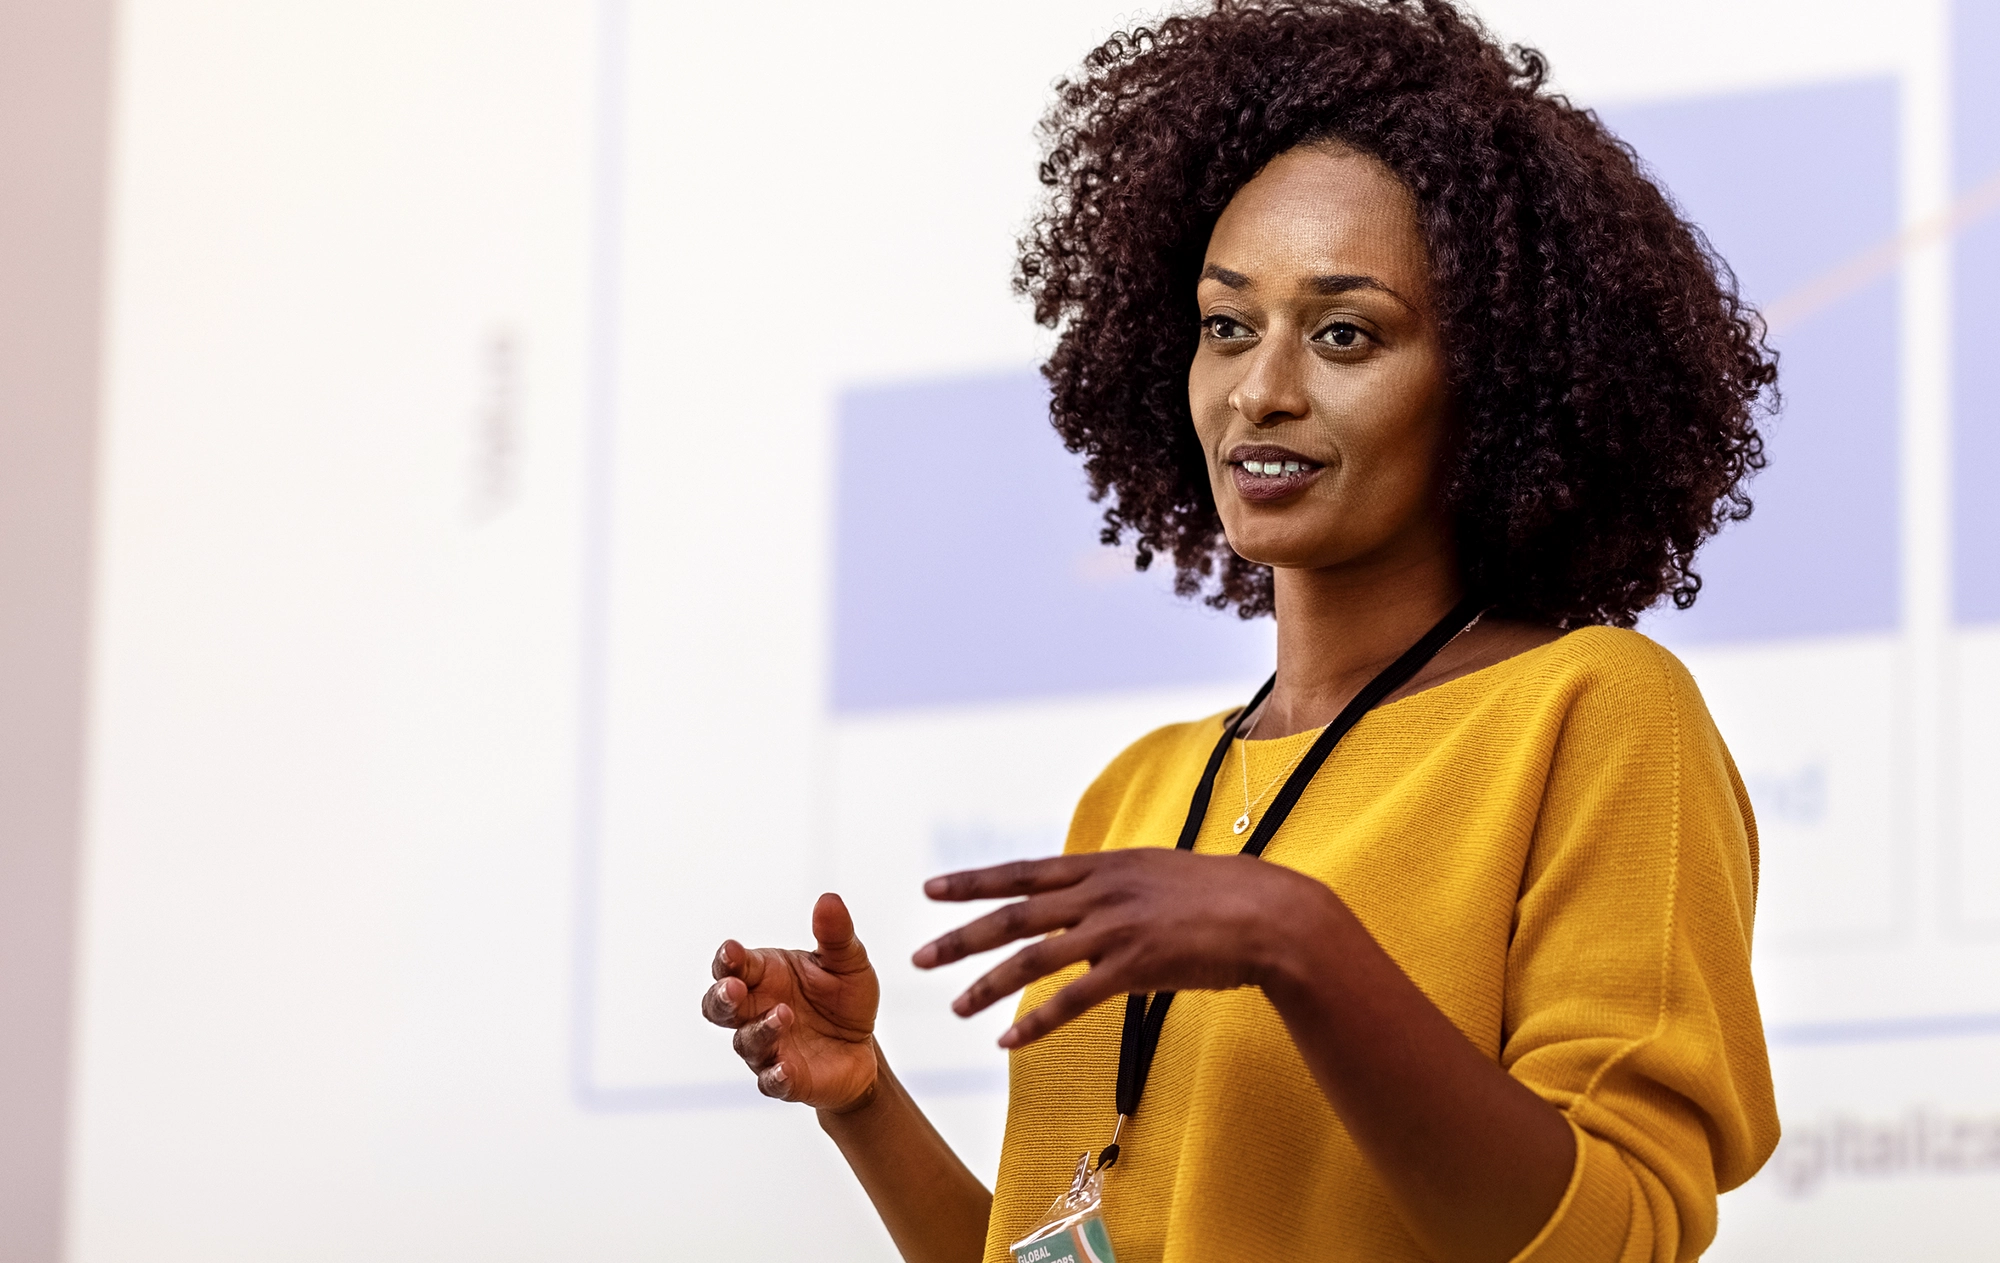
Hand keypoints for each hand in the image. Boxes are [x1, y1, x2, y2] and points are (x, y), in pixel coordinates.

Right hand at [701, 892, 881, 1110]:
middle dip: (721, 997)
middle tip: (733, 988)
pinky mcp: (786, 1080)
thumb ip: (835, 934)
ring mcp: (767, 1047)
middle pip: (719, 1007)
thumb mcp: (848, 961)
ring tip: (784, 1015)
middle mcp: (755, 1011)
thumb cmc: (844, 998)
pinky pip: (771, 1081)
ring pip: (746, 1041)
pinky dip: (775, 1075)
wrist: (864, 1046)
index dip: (727, 959)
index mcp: (763, 975)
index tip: (732, 951)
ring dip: (761, 1029)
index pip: (732, 965)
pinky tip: (785, 1067)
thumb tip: (829, 899)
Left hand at [912, 849, 1334, 1047]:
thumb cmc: (1222, 896)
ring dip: (988, 985)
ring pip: (1033, 958)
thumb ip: (1114, 881)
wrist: (1273, 913)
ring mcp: (1116, 927)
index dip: (974, 881)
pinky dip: (1036, 1023)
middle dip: (960, 936)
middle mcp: (1101, 891)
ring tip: (955, 1008)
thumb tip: (1083, 889)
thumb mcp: (1157, 872)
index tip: (931, 888)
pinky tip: (1008, 1041)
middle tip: (919, 957)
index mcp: (1103, 865)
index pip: (1023, 871)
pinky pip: (1073, 1000)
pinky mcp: (1136, 966)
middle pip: (1014, 914)